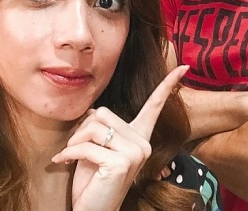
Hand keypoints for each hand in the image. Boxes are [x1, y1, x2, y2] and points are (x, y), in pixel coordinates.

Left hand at [52, 65, 188, 210]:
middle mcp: (143, 143)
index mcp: (140, 137)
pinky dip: (69, 153)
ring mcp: (136, 153)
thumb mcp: (96, 147)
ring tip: (71, 157)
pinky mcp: (122, 162)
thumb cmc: (92, 181)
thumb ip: (101, 127)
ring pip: (94, 126)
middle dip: (82, 129)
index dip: (168, 85)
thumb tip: (93, 111)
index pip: (155, 106)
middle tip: (75, 149)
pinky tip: (63, 163)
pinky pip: (86, 145)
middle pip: (103, 112)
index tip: (183, 67)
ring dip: (74, 141)